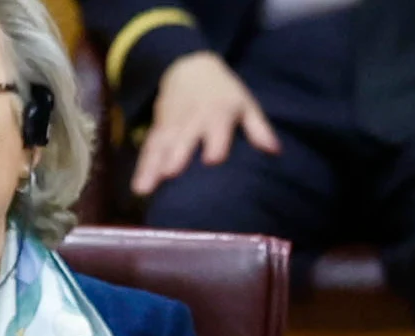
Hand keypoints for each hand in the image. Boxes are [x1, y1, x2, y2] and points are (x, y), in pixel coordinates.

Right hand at [129, 52, 278, 196]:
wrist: (190, 68)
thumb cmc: (224, 93)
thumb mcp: (246, 104)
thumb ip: (259, 129)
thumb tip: (275, 151)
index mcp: (219, 113)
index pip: (216, 128)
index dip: (215, 143)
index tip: (212, 160)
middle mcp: (193, 119)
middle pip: (184, 138)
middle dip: (176, 154)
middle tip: (170, 174)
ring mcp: (173, 124)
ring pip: (161, 146)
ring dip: (153, 166)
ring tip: (145, 189)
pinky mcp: (159, 129)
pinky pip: (149, 148)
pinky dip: (142, 167)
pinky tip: (139, 187)